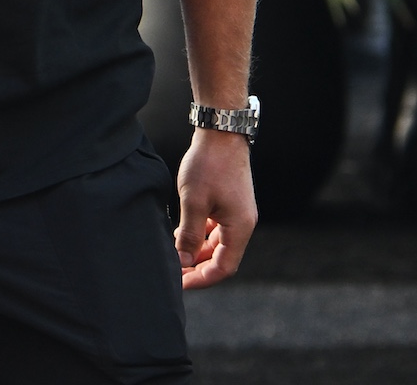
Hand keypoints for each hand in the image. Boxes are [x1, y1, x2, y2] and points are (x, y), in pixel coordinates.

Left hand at [175, 128, 255, 288]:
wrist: (221, 132)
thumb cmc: (209, 164)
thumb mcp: (193, 201)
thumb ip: (188, 234)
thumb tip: (182, 260)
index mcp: (239, 228)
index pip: (223, 268)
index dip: (201, 279)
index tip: (179, 283)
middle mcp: (243, 224)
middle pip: (221, 258)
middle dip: (196, 267)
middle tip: (173, 271)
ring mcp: (237, 213)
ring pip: (217, 243)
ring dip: (197, 251)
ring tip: (174, 253)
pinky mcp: (230, 202)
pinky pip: (216, 228)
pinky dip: (200, 235)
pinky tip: (181, 232)